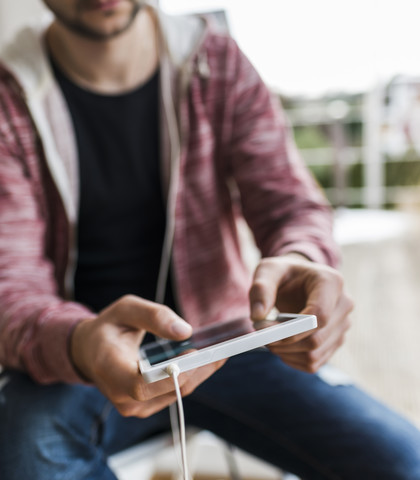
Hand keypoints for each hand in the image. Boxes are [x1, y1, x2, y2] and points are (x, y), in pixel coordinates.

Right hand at [70, 295, 224, 417]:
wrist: (90, 352)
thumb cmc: (108, 328)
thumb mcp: (125, 309)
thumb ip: (153, 316)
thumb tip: (185, 331)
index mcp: (110, 368)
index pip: (142, 384)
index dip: (173, 372)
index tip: (195, 350)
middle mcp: (121, 395)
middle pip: (169, 389)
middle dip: (199, 369)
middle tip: (224, 347)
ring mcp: (134, 406)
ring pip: (177, 393)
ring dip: (201, 372)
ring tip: (222, 350)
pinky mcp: (145, 406)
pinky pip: (175, 393)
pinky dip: (192, 375)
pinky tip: (206, 359)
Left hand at [249, 254, 352, 372]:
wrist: (297, 279)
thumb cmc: (283, 273)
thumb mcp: (268, 271)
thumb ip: (261, 289)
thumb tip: (257, 316)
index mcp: (331, 282)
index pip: (320, 316)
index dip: (293, 330)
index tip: (266, 331)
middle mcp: (344, 304)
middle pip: (316, 339)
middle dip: (284, 342)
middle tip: (261, 336)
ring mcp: (343, 325)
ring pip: (314, 354)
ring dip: (286, 353)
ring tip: (269, 339)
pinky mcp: (335, 341)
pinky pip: (314, 363)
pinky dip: (292, 359)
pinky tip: (281, 346)